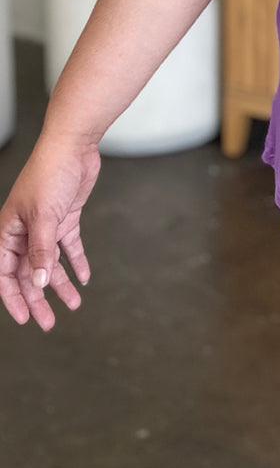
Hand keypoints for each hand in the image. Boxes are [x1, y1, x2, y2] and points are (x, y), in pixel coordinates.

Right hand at [0, 132, 101, 329]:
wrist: (73, 145)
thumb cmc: (49, 173)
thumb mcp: (44, 217)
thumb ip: (40, 252)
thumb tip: (37, 282)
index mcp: (8, 232)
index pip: (5, 274)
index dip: (14, 298)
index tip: (26, 318)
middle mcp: (25, 232)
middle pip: (29, 272)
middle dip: (39, 298)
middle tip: (50, 322)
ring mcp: (46, 225)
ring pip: (50, 263)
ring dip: (60, 283)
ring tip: (73, 303)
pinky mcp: (65, 218)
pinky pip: (69, 247)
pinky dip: (76, 262)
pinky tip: (83, 277)